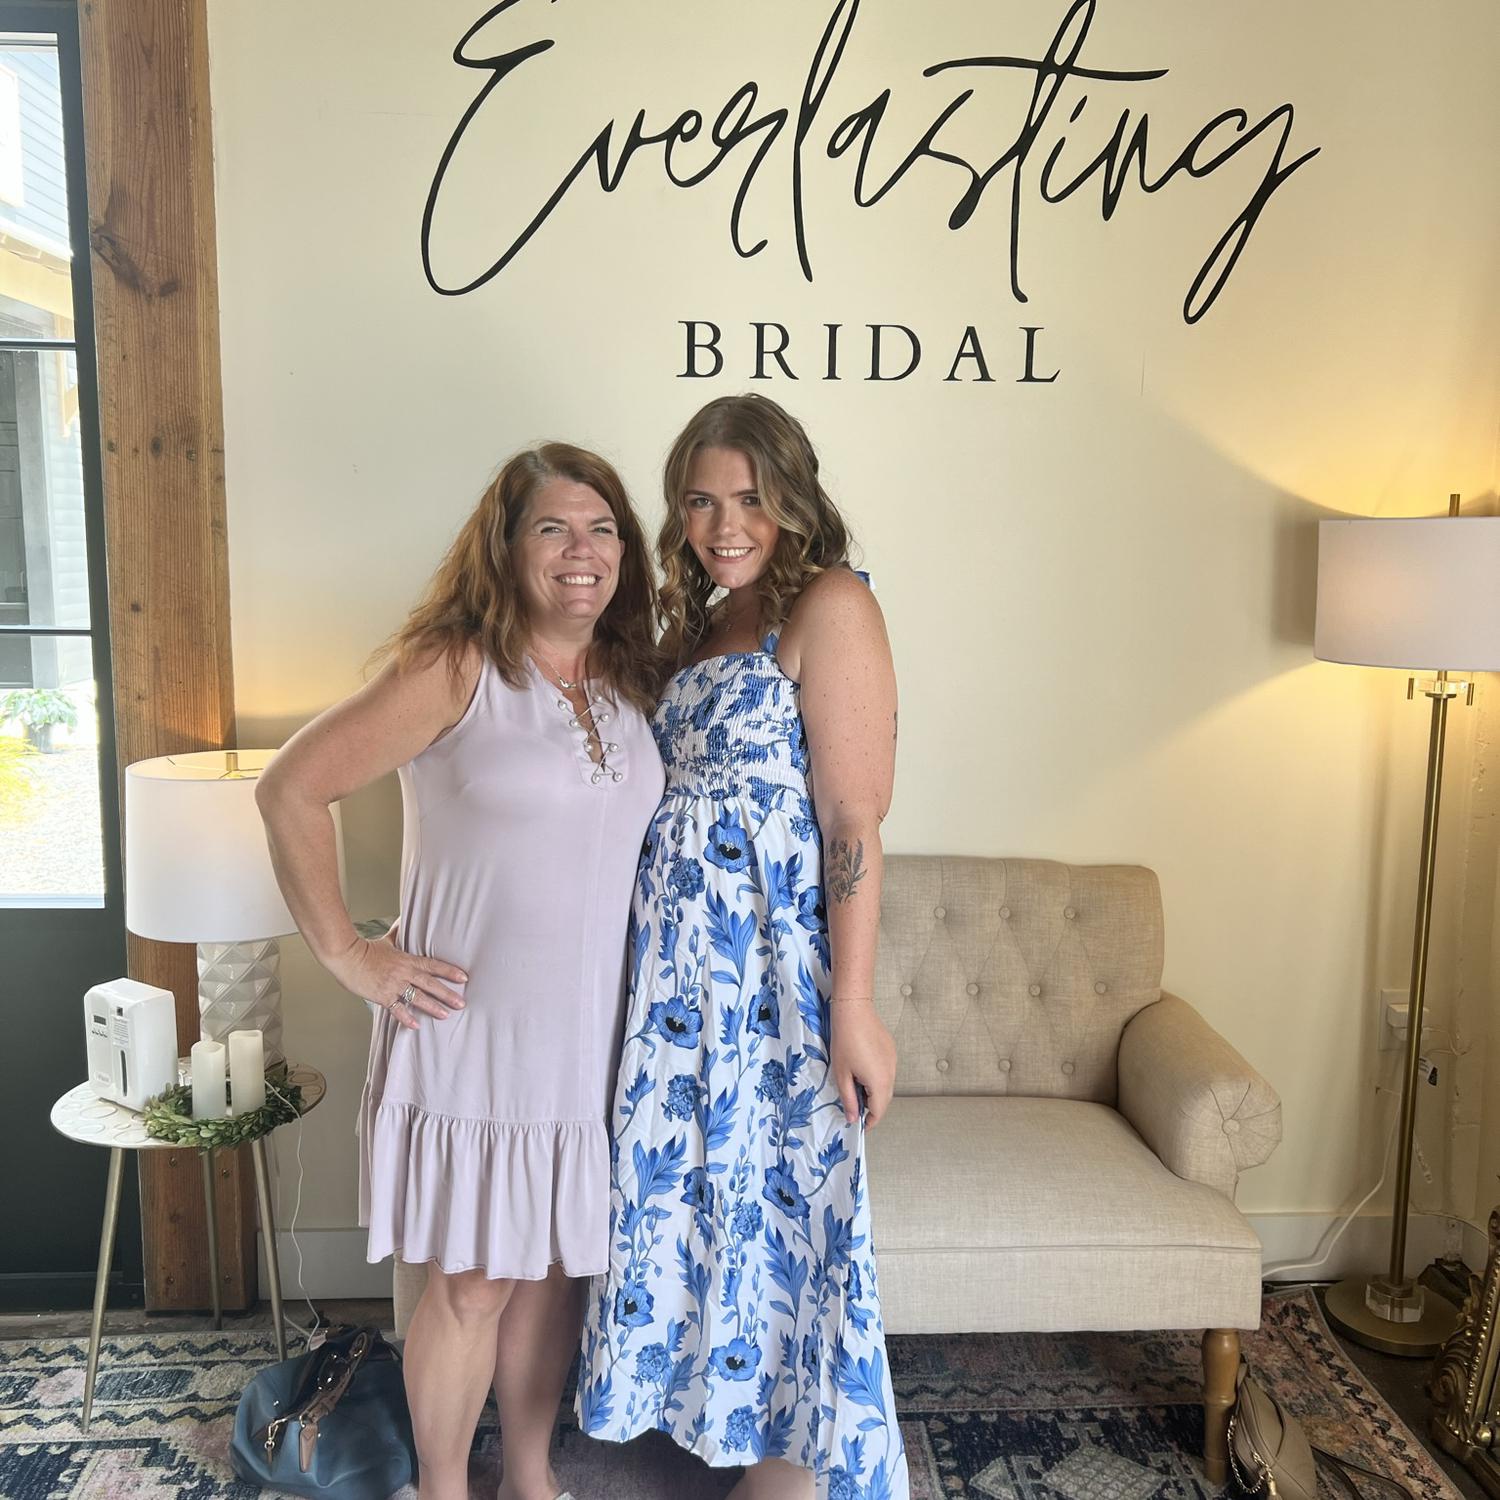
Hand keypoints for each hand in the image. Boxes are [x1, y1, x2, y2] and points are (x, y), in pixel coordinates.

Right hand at [324, 932, 467, 1031]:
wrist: (346, 956)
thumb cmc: (365, 949)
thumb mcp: (387, 940)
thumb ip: (398, 932)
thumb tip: (403, 919)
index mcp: (407, 960)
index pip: (433, 965)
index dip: (450, 971)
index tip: (464, 978)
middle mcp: (403, 973)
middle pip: (430, 984)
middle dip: (447, 994)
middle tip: (461, 1003)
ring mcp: (393, 986)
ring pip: (417, 998)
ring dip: (432, 1007)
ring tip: (445, 1015)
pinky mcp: (382, 996)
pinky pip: (397, 1009)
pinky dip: (406, 1018)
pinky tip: (416, 1025)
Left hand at [829, 1001, 896, 1125]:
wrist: (854, 1011)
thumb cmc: (844, 1042)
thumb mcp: (841, 1074)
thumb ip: (849, 1099)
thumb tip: (853, 1118)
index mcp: (879, 1082)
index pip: (878, 1111)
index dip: (869, 1122)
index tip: (858, 1126)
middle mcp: (891, 1074)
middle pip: (885, 1100)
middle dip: (872, 1108)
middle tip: (854, 1107)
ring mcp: (893, 1061)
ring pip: (887, 1085)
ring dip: (875, 1092)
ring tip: (856, 1087)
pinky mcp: (891, 1051)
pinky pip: (887, 1072)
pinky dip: (877, 1078)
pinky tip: (862, 1070)